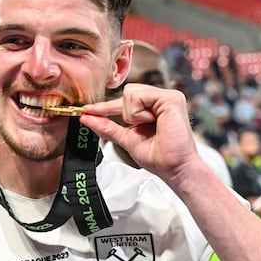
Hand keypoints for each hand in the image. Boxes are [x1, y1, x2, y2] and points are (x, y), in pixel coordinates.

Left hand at [81, 84, 198, 178]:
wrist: (173, 168)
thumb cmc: (159, 157)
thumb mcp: (127, 139)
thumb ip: (108, 127)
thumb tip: (87, 118)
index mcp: (154, 107)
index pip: (125, 100)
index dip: (106, 106)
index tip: (87, 110)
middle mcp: (161, 99)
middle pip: (126, 92)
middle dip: (125, 113)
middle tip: (140, 126)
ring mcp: (168, 96)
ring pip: (130, 92)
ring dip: (132, 114)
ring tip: (149, 125)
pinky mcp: (171, 98)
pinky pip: (139, 96)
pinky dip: (138, 113)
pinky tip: (152, 121)